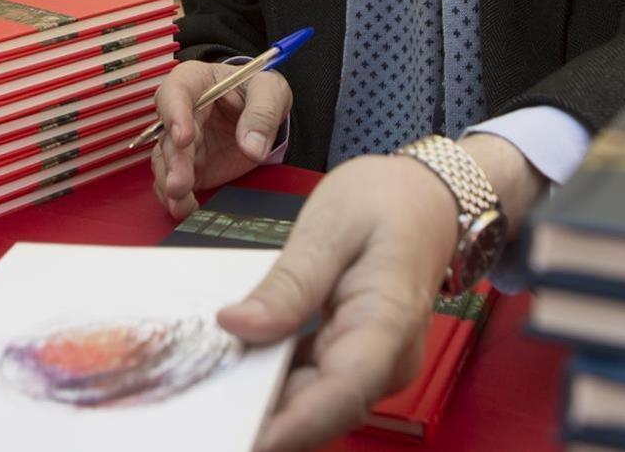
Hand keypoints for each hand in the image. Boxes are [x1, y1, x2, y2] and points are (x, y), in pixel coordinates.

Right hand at [151, 60, 291, 218]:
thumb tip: (252, 146)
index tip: (184, 137)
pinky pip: (174, 181)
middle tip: (179, 183)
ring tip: (180, 202)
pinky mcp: (188, 165)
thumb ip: (262, 113)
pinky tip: (184, 209)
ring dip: (170, 183)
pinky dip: (176, 197)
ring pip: (166, 162)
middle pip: (168, 135)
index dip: (175, 115)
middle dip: (174, 162)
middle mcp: (181, 112)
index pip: (176, 93)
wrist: (262, 110)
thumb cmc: (259, 91)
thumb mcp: (270, 91)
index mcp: (195, 82)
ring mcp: (182, 142)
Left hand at [217, 134, 546, 451]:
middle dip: (258, 415)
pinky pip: (307, 385)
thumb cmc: (388, 201)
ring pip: (309, 403)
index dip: (293, 425)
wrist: (428, 198)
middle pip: (319, 409)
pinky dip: (268, 378)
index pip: (343, 391)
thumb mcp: (332, 226)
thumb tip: (235, 325)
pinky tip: (229, 359)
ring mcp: (370, 367)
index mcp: (387, 322)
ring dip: (257, 398)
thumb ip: (289, 282)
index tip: (244, 439)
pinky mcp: (351, 363)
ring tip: (201, 376)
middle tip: (196, 397)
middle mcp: (385, 361)